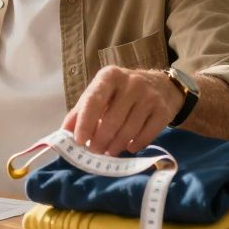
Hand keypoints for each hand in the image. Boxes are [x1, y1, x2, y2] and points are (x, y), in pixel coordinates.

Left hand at [61, 67, 182, 156]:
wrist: (162, 86)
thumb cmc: (122, 92)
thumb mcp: (101, 93)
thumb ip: (81, 110)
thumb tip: (64, 132)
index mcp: (110, 76)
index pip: (94, 100)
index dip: (85, 122)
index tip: (79, 141)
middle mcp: (131, 83)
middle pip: (112, 119)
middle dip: (100, 140)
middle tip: (94, 151)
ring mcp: (149, 97)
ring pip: (129, 130)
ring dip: (116, 146)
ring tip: (108, 152)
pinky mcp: (163, 111)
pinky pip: (147, 135)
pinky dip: (135, 145)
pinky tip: (128, 148)